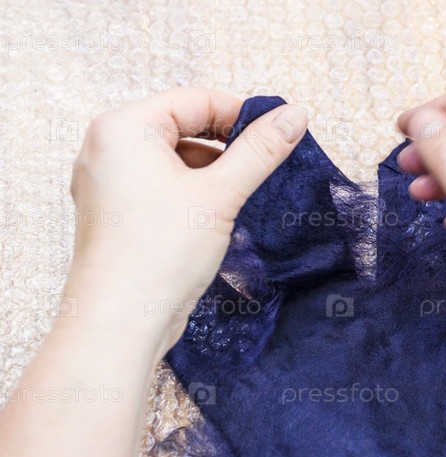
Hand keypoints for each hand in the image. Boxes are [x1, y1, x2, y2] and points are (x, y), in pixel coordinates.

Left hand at [66, 88, 306, 347]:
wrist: (120, 321)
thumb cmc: (160, 252)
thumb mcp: (220, 194)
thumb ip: (260, 150)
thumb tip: (295, 115)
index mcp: (122, 128)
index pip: (195, 101)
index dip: (240, 116)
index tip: (276, 137)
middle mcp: (106, 148)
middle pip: (182, 127)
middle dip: (225, 148)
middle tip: (260, 170)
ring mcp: (107, 182)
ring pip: (173, 160)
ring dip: (210, 173)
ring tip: (235, 201)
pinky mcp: (115, 212)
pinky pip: (160, 185)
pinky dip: (190, 193)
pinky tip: (212, 218)